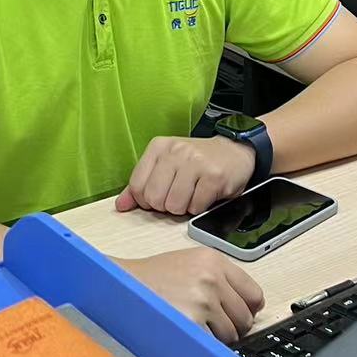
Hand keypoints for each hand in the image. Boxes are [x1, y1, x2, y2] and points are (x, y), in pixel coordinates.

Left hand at [116, 136, 255, 217]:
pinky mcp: (214, 176)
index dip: (147, 200)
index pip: (137, 186)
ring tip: (192, 195)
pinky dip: (199, 208)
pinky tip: (205, 195)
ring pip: (174, 205)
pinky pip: (196, 207)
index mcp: (159, 147)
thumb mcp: (166, 165)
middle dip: (165, 206)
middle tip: (178, 197)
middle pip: (154, 198)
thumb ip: (141, 185)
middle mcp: (175, 151)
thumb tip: (120, 206)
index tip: (160, 196)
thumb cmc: (197, 162)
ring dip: (183, 208)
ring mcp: (195, 162)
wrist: (235, 151)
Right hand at [122, 247, 263, 344]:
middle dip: (230, 326)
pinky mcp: (191, 323)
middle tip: (208, 322)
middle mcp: (211, 278)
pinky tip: (187, 333)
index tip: (237, 315)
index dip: (246, 309)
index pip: (254, 295)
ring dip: (215, 337)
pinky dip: (203, 345)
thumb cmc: (153, 277)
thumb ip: (221, 279)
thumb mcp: (190, 263)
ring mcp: (202, 301)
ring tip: (192, 323)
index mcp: (213, 260)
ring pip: (231, 335)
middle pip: (245, 318)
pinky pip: (214, 346)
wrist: (122, 284)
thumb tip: (250, 307)